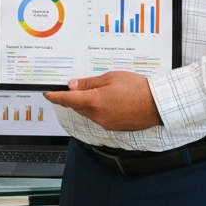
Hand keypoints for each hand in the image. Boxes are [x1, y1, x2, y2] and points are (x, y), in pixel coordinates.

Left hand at [43, 71, 162, 131]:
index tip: (48, 94)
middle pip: (77, 106)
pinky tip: (106, 100)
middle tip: (74, 86)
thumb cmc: (137, 88)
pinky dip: (96, 109)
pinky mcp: (113, 127)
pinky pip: (98, 117)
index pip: (67, 99)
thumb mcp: (110, 78)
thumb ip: (89, 83)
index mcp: (94, 101)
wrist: (156, 104)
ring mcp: (105, 123)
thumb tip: (73, 85)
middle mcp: (97, 115)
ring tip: (97, 90)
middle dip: (72, 97)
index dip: (55, 97)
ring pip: (87, 112)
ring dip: (86, 103)